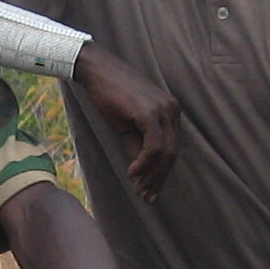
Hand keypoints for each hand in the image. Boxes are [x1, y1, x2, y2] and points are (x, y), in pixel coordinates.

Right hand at [72, 48, 177, 203]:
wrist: (97, 72)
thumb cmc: (111, 96)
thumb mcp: (127, 126)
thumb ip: (138, 147)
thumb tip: (142, 173)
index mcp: (171, 112)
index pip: (172, 148)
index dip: (162, 173)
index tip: (151, 191)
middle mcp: (172, 110)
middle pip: (172, 153)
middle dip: (159, 178)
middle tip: (146, 197)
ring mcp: (163, 110)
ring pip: (165, 152)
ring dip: (151, 175)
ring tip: (138, 189)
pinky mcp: (150, 112)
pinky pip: (153, 147)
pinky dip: (144, 163)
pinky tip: (132, 173)